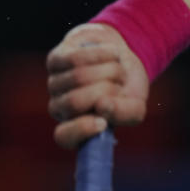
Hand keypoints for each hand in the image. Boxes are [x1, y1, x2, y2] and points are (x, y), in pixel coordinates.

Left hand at [46, 23, 149, 148]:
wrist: (120, 56)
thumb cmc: (126, 87)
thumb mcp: (135, 105)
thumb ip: (125, 113)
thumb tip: (103, 107)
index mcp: (76, 129)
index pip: (64, 137)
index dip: (81, 130)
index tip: (103, 123)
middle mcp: (61, 110)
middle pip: (76, 101)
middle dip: (107, 88)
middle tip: (121, 83)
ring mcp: (54, 85)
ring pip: (79, 76)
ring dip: (110, 69)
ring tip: (118, 68)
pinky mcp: (54, 61)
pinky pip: (76, 58)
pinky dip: (102, 54)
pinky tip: (112, 53)